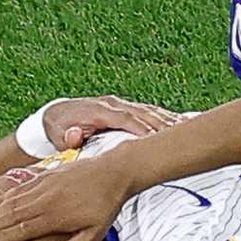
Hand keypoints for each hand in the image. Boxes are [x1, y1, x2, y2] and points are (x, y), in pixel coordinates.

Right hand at [0, 148, 130, 240]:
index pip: (23, 228)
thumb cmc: (106, 204)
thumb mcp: (97, 231)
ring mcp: (44, 185)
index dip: (2, 235)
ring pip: (12, 200)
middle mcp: (46, 200)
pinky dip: (3, 194)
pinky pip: (19, 187)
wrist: (116, 170)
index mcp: (56, 216)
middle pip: (11, 214)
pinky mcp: (46, 175)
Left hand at [47, 96, 178, 152]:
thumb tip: (74, 135)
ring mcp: (119, 104)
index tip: (154, 138)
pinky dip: (164, 116)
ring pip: (148, 110)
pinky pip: (148, 110)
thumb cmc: (59, 128)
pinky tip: (178, 121)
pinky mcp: (125, 107)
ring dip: (166, 118)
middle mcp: (111, 103)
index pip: (124, 118)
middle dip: (160, 123)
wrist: (56, 115)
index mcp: (97, 110)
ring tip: (185, 127)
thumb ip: (68, 137)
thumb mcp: (58, 134)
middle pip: (141, 112)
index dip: (140, 127)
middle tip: (178, 134)